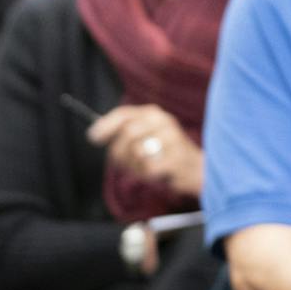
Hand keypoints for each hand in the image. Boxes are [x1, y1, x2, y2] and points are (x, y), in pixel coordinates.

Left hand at [87, 104, 204, 197]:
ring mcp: (172, 138)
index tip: (93, 137)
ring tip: (145, 168)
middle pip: (127, 134)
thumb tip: (95, 133)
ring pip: (137, 152)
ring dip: (135, 166)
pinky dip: (148, 175)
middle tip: (124, 163)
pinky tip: (156, 174)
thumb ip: (124, 133)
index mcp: (154, 114)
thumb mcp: (146, 136)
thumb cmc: (165, 154)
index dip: (106, 125)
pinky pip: (149, 169)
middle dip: (119, 152)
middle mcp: (163, 121)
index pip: (124, 114)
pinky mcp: (177, 157)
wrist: (197, 169)